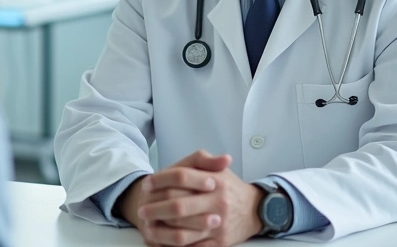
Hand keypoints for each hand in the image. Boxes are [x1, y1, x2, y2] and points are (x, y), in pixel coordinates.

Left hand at [138, 151, 265, 246]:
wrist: (255, 210)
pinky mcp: (219, 243)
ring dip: (161, 231)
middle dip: (155, 209)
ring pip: (183, 232)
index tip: (146, 184)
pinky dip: (174, 246)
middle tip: (142, 210)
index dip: (160, 180)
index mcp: (216, 181)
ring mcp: (218, 224)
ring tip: (148, 227)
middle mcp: (217, 202)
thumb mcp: (219, 169)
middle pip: (178, 206)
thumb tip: (189, 159)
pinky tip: (162, 241)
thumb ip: (203, 160)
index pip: (182, 176)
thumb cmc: (230, 188)